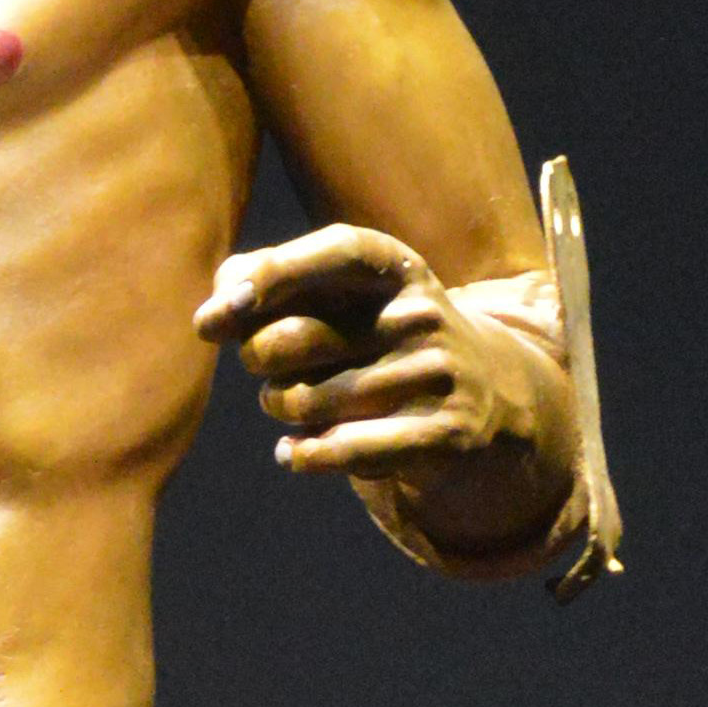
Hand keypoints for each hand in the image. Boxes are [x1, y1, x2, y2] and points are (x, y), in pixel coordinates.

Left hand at [197, 223, 571, 570]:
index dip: (273, 274)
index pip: (337, 251)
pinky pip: (342, 449)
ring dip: (281, 407)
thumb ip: (278, 280)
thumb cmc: (383, 337)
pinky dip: (302, 455)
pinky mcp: (441, 434)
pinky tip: (292, 452)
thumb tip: (220, 297)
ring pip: (306, 402)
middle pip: (293, 339)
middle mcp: (421, 316)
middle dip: (256, 356)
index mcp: (398, 270)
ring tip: (296, 403)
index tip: (219, 309)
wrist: (489, 394)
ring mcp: (435, 376)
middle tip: (263, 362)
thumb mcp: (349, 296)